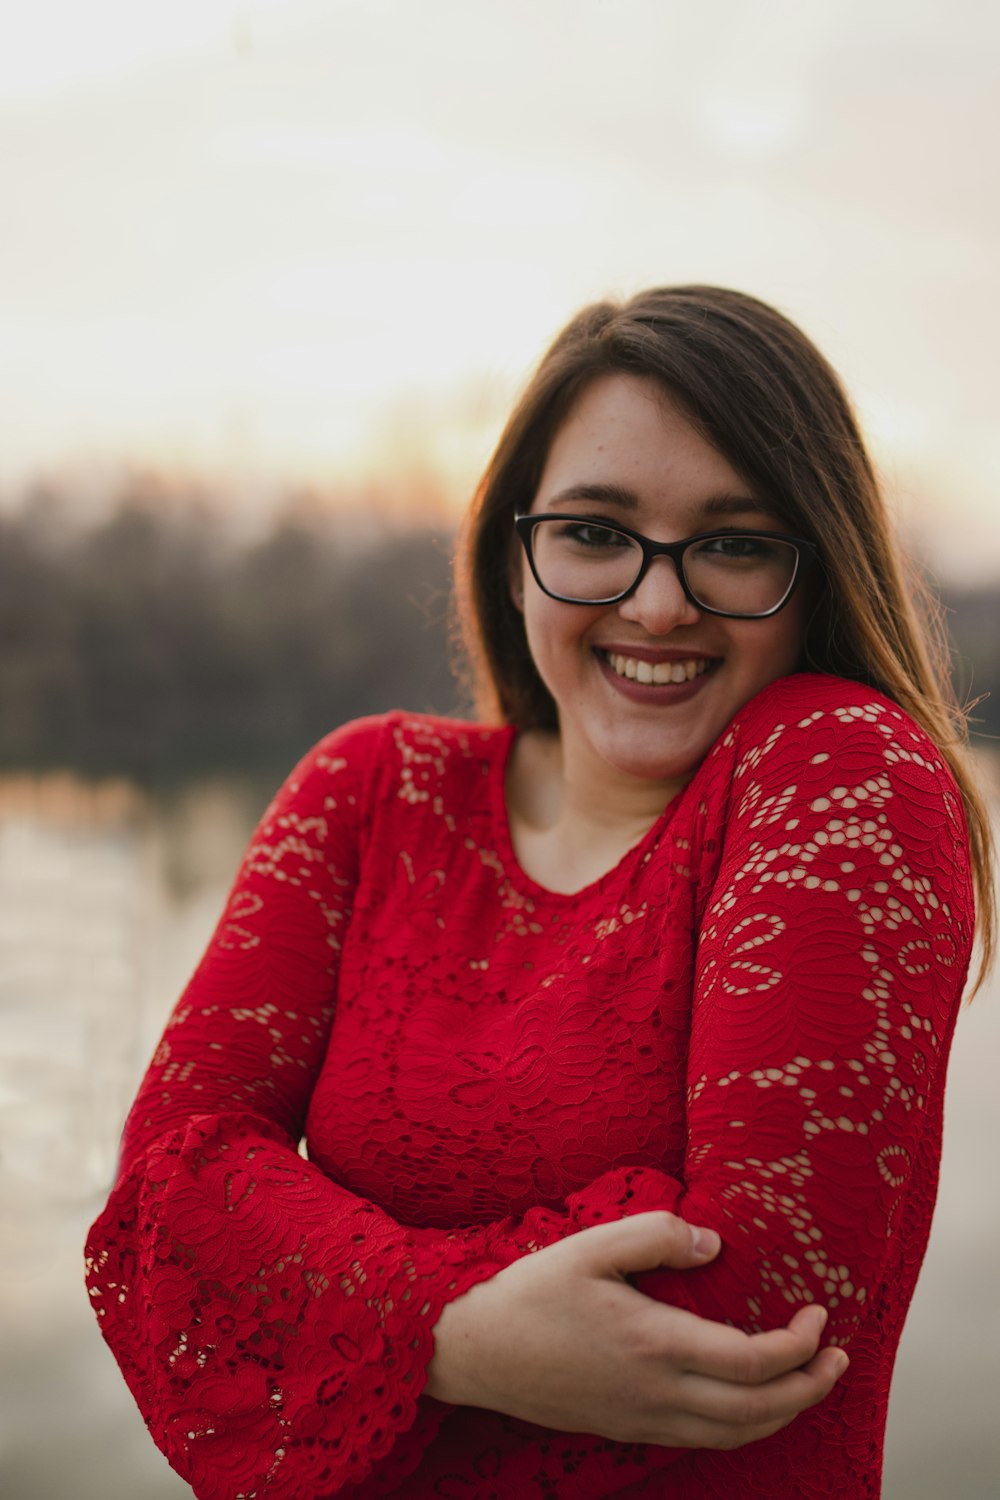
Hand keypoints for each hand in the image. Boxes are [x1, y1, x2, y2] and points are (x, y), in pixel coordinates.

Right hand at [425, 1211, 847, 1448]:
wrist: (475, 1352)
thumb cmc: (531, 1294)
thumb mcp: (591, 1246)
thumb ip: (658, 1235)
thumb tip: (716, 1243)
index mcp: (654, 1344)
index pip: (752, 1361)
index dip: (799, 1345)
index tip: (819, 1314)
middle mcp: (658, 1394)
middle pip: (758, 1410)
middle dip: (810, 1387)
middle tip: (840, 1357)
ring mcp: (644, 1419)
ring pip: (736, 1435)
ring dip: (785, 1412)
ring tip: (812, 1382)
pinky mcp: (629, 1429)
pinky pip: (706, 1441)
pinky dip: (746, 1427)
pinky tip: (752, 1403)